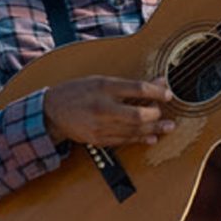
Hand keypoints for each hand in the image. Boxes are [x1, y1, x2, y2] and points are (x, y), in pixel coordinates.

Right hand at [43, 76, 174, 146]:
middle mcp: (102, 106)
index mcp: (103, 86)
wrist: (52, 111)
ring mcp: (100, 125)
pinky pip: (124, 141)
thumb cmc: (78, 91)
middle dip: (155, 115)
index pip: (137, 89)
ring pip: (133, 130)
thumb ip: (129, 84)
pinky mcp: (98, 139)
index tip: (168, 93)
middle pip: (137, 115)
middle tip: (163, 112)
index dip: (156, 92)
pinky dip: (140, 139)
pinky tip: (152, 137)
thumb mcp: (101, 80)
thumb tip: (158, 82)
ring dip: (153, 129)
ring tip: (167, 127)